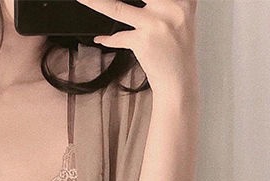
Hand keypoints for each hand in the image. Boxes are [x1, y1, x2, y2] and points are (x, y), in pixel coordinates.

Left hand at [74, 0, 197, 95]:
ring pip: (118, 8)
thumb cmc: (176, 52)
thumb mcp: (177, 20)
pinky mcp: (143, 41)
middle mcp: (172, 7)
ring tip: (85, 0)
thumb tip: (139, 1)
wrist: (179, 83)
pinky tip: (101, 38)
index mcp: (184, 0)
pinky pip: (118, 36)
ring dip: (98, 3)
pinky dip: (108, 39)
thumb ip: (162, 4)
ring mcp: (156, 24)